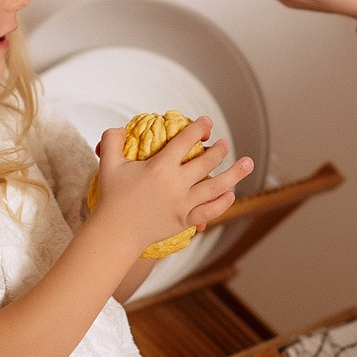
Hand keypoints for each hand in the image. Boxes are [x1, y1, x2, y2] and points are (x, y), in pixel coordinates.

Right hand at [89, 117, 251, 255]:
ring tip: (247, 163)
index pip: (185, 140)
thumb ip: (112, 140)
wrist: (115, 233)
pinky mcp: (184, 220)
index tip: (207, 122)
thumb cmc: (112, 198)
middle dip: (219, 150)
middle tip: (224, 144)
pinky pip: (210, 210)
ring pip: (216, 186)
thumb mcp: (108, 164)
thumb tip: (120, 127)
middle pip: (206, 161)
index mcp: (160, 166)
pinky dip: (223, 202)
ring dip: (234, 173)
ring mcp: (182, 203)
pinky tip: (231, 194)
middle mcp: (176, 183)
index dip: (198, 128)